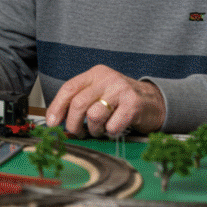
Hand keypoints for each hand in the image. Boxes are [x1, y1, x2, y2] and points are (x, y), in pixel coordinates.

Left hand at [45, 64, 164, 137]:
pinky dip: (110, 132)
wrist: (154, 101)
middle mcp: (107, 79)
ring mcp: (121, 90)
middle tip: (77, 133)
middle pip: (79, 103)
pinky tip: (115, 128)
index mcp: (95, 74)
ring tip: (100, 130)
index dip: (57, 107)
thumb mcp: (100, 92)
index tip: (52, 123)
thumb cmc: (121, 100)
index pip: (69, 88)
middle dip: (73, 124)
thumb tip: (57, 120)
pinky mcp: (133, 104)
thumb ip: (81, 100)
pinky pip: (112, 126)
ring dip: (94, 130)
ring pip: (94, 116)